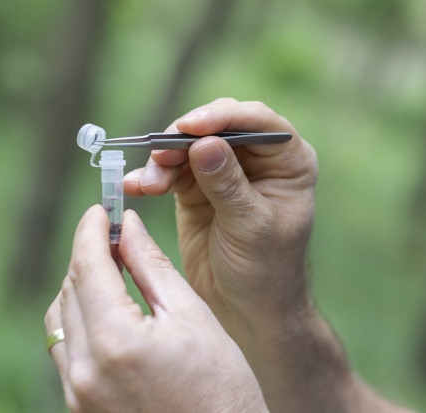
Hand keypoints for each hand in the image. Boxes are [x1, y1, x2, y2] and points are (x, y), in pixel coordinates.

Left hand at [44, 206, 266, 412]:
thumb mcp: (192, 315)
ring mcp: (78, 394)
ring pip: (60, 320)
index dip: (91, 230)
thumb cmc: (221, 384)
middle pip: (69, 290)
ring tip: (114, 270)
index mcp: (116, 341)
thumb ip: (152, 266)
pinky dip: (81, 319)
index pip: (87, 267)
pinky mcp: (80, 407)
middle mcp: (85, 370)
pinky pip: (66, 350)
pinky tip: (111, 310)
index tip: (101, 208)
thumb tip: (128, 226)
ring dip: (80, 287)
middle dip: (89, 255)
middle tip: (116, 234)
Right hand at [124, 99, 317, 342]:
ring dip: (164, 159)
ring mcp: (225, 169)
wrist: (248, 308)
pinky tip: (136, 187)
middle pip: (218, 126)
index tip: (190, 127)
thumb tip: (205, 143)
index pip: (258, 121)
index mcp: (289, 160)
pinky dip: (152, 176)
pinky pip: (171, 170)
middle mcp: (259, 158)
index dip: (223, 117)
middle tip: (160, 155)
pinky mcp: (196, 187)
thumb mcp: (251, 227)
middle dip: (186, 137)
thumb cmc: (266, 269)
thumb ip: (227, 185)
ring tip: (148, 183)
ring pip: (189, 145)